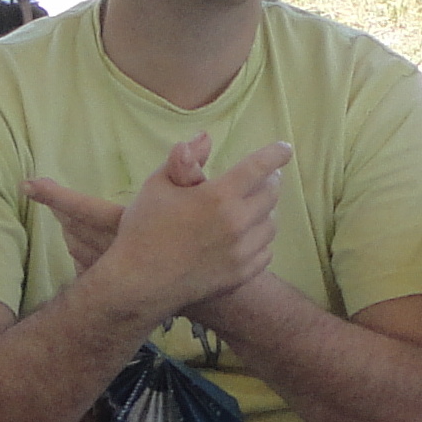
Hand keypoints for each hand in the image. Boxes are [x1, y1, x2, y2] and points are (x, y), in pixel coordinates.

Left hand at [27, 134, 210, 275]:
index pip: (80, 208)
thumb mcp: (206, 201)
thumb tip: (197, 138)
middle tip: (46, 196)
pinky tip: (85, 251)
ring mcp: (118, 275)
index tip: (27, 184)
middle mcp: (115, 253)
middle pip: (75, 230)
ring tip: (66, 220)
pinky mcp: (126, 289)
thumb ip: (193, 169)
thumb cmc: (213, 245)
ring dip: (72, 236)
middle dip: (63, 213)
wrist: (225, 294)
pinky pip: (93, 272)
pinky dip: (85, 258)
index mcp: (125, 227)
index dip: (53, 196)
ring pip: (80, 253)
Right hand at [98, 135, 286, 322]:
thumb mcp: (157, 185)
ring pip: (271, 224)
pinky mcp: (241, 275)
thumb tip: (205, 137)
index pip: (259, 167)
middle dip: (270, 181)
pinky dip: (261, 240)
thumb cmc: (143, 230)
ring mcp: (241, 252)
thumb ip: (185, 159)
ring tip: (253, 207)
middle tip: (264, 178)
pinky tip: (248, 237)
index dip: (275, 154)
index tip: (284, 150)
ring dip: (265, 211)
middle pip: (270, 194)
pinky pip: (265, 252)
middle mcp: (237, 223)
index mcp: (218, 196)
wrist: (138, 284)